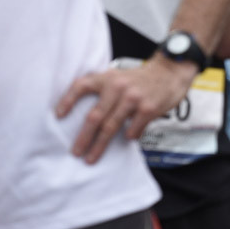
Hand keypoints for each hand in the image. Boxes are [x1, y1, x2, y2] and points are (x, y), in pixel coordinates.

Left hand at [55, 55, 196, 163]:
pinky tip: (129, 137)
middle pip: (94, 117)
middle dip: (83, 137)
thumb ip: (104, 89)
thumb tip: (87, 118)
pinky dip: (129, 136)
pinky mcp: (148, 108)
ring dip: (100, 145)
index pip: (82, 86)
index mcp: (108, 78)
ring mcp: (133, 98)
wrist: (171, 71)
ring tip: (92, 157)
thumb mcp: (119, 76)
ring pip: (111, 127)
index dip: (68, 100)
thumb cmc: (142, 79)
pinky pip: (133, 130)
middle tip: (76, 152)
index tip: (58, 116)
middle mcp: (118, 87)